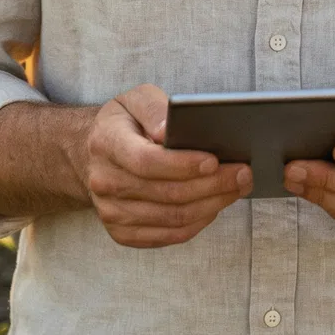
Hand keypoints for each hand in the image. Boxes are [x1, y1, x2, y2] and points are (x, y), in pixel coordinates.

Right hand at [80, 84, 251, 247]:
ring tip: (237, 188)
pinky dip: (197, 223)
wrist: (90, 155)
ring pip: (172, 218)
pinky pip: (168, 235)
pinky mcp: (122, 232)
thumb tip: (170, 130)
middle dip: (211, 186)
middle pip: (166, 194)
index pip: (147, 162)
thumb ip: (154, 108)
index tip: (214, 160)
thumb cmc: (123, 123)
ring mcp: (111, 212)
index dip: (183, 165)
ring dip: (211, 205)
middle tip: (243, 174)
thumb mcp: (135, 99)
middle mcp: (104, 182)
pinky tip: (215, 206)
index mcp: (106, 144)